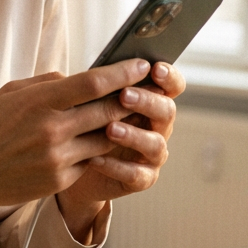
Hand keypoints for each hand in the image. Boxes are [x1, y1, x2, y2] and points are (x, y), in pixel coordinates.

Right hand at [0, 58, 152, 234]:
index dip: (123, 72)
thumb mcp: (10, 93)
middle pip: (109, 110)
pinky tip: (100, 141)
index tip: (143, 64)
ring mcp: (58, 158)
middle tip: (148, 89)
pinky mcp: (60, 180)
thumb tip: (79, 78)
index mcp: (40, 102)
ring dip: (120, 126)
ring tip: (132, 114)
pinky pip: (90, 160)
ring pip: (106, 138)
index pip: (94, 83)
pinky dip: (97, 149)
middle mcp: (53, 129)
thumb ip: (47, 83)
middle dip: (132, 98)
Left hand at [55, 61, 184, 233]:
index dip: (168, 77)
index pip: (172, 86)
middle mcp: (158, 127)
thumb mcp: (90, 102)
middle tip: (124, 95)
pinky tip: (94, 159)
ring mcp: (153, 154)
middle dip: (147, 102)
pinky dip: (116, 167)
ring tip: (110, 129)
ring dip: (134, 135)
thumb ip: (100, 87)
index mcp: (151, 102)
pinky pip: (137, 175)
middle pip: (167, 111)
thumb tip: (95, 71)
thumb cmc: (86, 123)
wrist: (75, 165)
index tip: (155, 68)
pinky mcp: (142, 178)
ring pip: (156, 144)